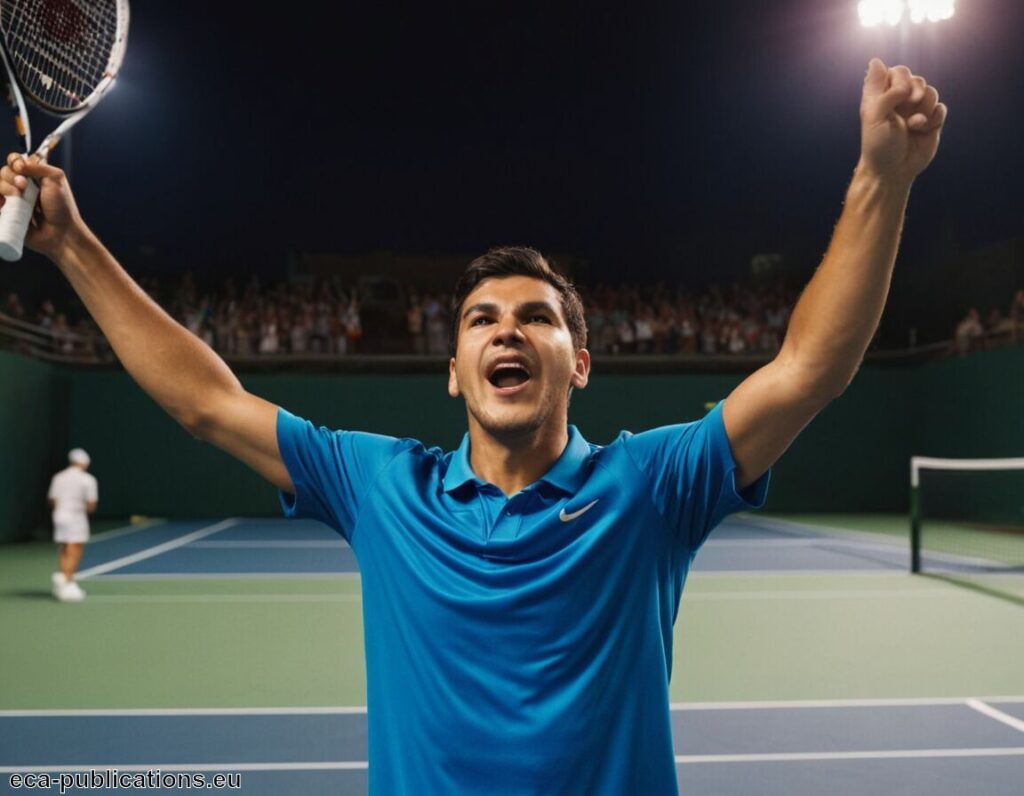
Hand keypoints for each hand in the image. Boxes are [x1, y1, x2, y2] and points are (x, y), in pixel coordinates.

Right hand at [0, 153, 83, 259]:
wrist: (61, 232)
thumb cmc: (62, 208)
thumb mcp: (55, 179)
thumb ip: (37, 166)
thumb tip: (17, 163)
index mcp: (34, 176)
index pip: (15, 161)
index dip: (14, 161)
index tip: (20, 168)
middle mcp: (22, 186)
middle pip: (4, 171)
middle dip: (11, 176)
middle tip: (23, 186)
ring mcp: (14, 199)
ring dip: (5, 187)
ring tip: (17, 197)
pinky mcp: (8, 212)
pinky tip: (5, 203)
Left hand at [859, 59, 946, 183]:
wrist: (893, 171)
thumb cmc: (878, 145)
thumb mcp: (873, 116)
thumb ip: (878, 89)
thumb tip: (876, 61)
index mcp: (883, 97)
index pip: (898, 71)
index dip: (901, 79)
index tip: (898, 94)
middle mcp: (900, 102)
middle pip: (917, 79)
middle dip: (916, 90)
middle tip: (909, 104)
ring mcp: (916, 111)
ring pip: (931, 92)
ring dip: (924, 107)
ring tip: (914, 124)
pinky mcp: (931, 122)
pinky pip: (941, 108)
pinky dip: (934, 118)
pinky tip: (923, 130)